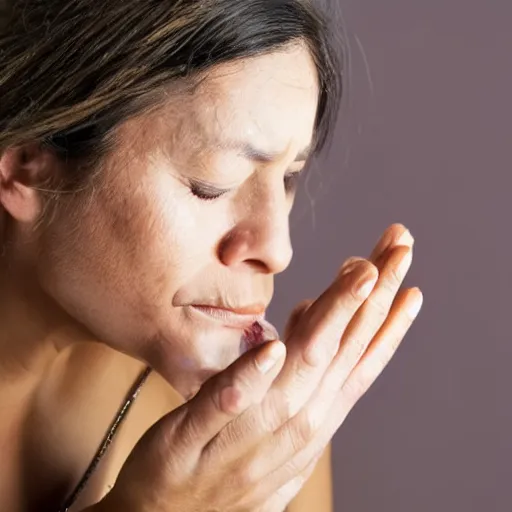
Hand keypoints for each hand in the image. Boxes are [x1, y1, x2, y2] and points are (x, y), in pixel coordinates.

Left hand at [93, 224, 421, 511]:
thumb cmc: (232, 462)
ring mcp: (247, 437)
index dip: (388, 321)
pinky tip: (274, 346)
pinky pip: (226, 405)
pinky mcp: (193, 442)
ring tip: (360, 276)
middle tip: (399, 249)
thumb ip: (298, 366)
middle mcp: (293, 427)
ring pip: (298, 372)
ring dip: (332, 320)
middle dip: (375, 298)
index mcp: (312, 418)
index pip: (360, 361)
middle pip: (342, 351)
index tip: (409, 280)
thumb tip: (313, 310)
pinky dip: (253, 377)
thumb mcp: (279, 415)